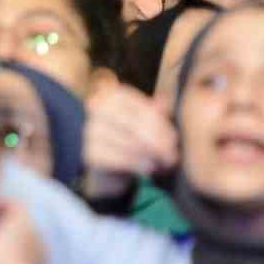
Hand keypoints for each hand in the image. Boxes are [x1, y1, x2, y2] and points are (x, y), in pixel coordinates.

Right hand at [82, 83, 177, 198]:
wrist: (109, 168)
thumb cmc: (130, 139)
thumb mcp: (144, 123)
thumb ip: (155, 111)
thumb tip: (166, 101)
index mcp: (113, 95)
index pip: (141, 109)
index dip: (160, 125)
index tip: (174, 140)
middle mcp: (97, 108)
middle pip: (134, 124)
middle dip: (157, 141)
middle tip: (172, 155)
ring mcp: (91, 130)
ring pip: (128, 142)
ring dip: (150, 154)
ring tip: (164, 163)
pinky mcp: (90, 153)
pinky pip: (118, 158)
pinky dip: (136, 164)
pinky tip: (149, 168)